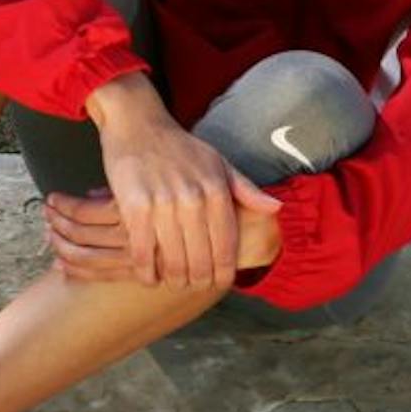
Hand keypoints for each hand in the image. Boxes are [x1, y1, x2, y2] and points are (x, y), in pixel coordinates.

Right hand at [79, 73, 278, 288]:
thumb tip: (276, 208)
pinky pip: (142, 251)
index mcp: (216, 189)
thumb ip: (245, 189)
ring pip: (173, 259)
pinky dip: (146, 271)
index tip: (220, 284)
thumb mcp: (219, 163)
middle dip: (199, 280)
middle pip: (200, 258)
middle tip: (195, 286)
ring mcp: (162, 203)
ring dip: (174, 279)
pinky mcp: (134, 206)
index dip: (224, 271)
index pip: (227, 244)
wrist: (139, 125)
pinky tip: (149, 277)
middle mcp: (193, 197)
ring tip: (175, 283)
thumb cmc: (181, 148)